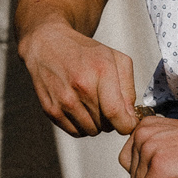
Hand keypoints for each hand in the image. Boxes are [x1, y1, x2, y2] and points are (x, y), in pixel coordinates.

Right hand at [18, 21, 139, 138]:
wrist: (46, 45)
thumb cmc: (82, 51)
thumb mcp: (114, 58)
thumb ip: (128, 88)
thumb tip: (130, 116)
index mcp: (100, 71)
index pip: (116, 114)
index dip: (127, 125)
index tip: (128, 122)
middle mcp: (80, 87)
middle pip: (106, 125)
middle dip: (111, 120)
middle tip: (106, 104)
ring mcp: (64, 100)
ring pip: (91, 131)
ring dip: (95, 123)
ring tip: (91, 104)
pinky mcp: (51, 110)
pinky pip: (75, 132)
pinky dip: (80, 125)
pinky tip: (79, 108)